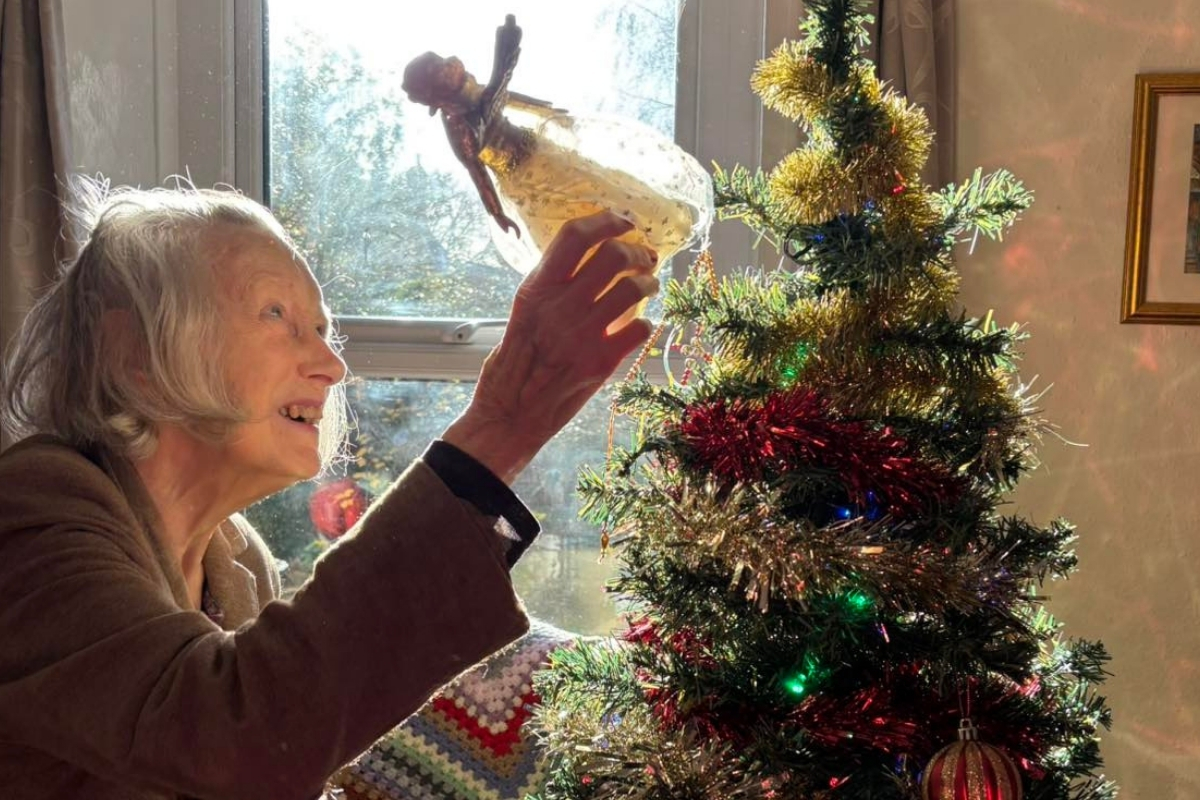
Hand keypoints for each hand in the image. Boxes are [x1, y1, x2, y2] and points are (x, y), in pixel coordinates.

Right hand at [442, 211, 658, 482]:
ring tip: (649, 286)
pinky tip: (642, 325)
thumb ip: (552, 284)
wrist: (511, 414)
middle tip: (645, 256)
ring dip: (649, 283)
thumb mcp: (522, 312)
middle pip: (613, 255)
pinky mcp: (601, 363)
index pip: (574, 236)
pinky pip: (641, 329)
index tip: (623, 220)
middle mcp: (559, 307)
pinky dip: (647, 323)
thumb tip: (588, 257)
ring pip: (634, 288)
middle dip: (637, 251)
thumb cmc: (513, 363)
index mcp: (536, 290)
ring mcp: (582, 335)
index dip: (605, 220)